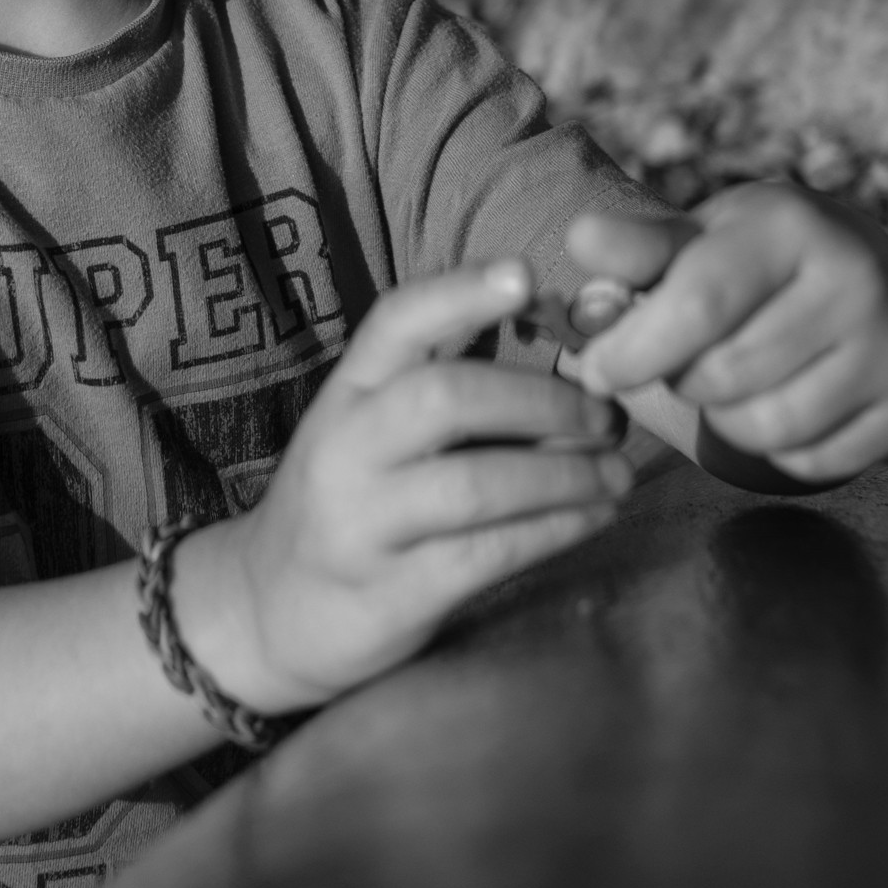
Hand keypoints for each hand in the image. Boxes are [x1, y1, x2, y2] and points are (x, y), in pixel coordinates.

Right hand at [178, 262, 633, 717]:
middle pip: (445, 398)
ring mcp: (361, 524)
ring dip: (563, 475)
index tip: (527, 276)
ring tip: (617, 474)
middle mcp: (343, 449)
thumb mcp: (371, 424)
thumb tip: (546, 315)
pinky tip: (592, 519)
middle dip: (542, 399)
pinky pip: (484, 556)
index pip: (396, 322)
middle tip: (606, 414)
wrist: (270, 611)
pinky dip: (552, 531)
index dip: (461, 292)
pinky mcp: (391, 593)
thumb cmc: (351, 498)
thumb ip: (441, 372)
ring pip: (473, 484)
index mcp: (345, 393)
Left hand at [562, 187, 887, 484]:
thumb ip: (636, 247)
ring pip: (764, 429)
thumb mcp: (695, 238)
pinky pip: (811, 462)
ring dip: (723, 420)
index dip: (633, 348)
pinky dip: (777, 449)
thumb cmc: (752, 258)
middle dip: (680, 379)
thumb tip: (583, 238)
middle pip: (723, 375)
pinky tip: (784, 400)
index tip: (595, 370)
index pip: (698, 305)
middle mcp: (856, 277)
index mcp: (790, 223)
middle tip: (685, 359)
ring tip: (730, 381)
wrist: (860, 273)